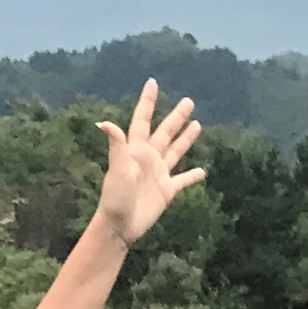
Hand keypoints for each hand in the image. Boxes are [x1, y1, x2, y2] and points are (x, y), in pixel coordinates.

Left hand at [92, 82, 206, 246]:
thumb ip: (117, 145)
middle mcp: (148, 158)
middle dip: (176, 116)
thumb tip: (104, 122)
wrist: (119, 226)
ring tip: (197, 123)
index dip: (147, 101)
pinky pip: (183, 180)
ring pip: (176, 150)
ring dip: (186, 138)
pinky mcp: (166, 191)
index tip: (152, 82)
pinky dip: (193, 176)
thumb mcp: (116, 169)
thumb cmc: (115, 198)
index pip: (143, 120)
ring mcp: (158, 174)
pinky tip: (203, 171)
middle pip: (165, 131)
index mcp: (136, 149)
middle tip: (189, 100)